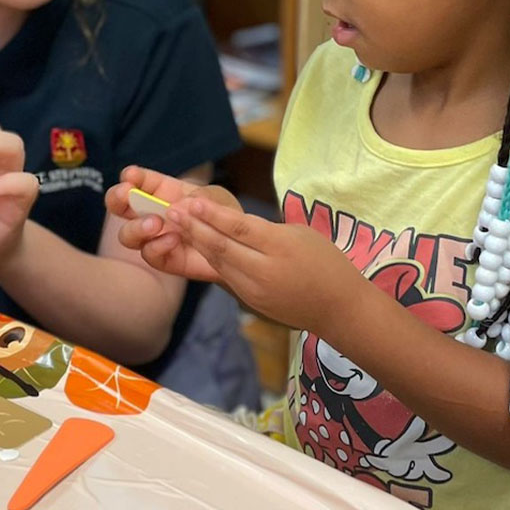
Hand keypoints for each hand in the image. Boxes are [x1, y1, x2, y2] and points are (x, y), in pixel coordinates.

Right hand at [106, 166, 239, 281]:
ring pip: (127, 234)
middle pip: (118, 205)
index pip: (137, 180)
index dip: (130, 176)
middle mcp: (151, 213)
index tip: (132, 176)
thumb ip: (200, 196)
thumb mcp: (216, 197)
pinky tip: (173, 240)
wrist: (238, 248)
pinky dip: (157, 246)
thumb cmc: (224, 216)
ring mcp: (154, 238)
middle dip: (116, 197)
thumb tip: (178, 205)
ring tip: (155, 223)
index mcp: (161, 191)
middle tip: (126, 194)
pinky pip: (149, 254)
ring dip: (136, 226)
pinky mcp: (163, 259)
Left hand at [160, 196, 366, 333]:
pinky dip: (208, 258)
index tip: (191, 200)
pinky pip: (225, 275)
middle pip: (222, 246)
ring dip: (195, 243)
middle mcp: (264, 270)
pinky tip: (194, 245)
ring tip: (174, 225)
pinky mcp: (249, 301)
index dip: (213, 214)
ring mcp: (254, 290)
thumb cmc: (326, 262)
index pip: (240, 228)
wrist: (338, 308)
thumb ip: (265, 231)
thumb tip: (232, 224)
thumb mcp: (299, 235)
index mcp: (281, 247)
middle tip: (170, 210)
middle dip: (193, 228)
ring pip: (218, 262)